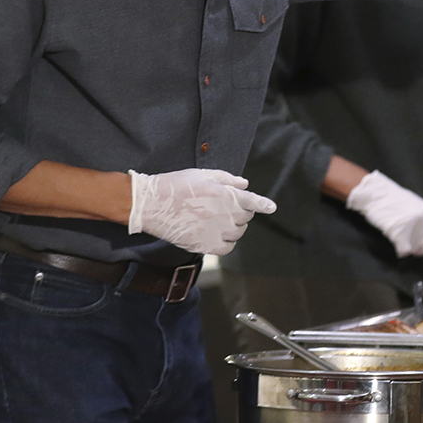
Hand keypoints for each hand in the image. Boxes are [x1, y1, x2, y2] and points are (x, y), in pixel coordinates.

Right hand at [127, 168, 276, 255]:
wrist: (150, 204)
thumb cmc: (175, 186)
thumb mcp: (203, 175)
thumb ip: (227, 179)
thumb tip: (245, 184)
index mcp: (225, 194)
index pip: (252, 201)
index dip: (263, 204)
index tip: (271, 207)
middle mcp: (224, 214)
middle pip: (245, 217)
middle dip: (239, 212)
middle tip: (222, 207)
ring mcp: (216, 231)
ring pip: (238, 232)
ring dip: (233, 227)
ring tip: (215, 220)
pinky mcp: (206, 246)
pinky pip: (227, 248)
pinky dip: (226, 242)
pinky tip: (215, 235)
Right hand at [346, 171, 422, 268]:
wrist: (376, 193)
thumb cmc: (395, 202)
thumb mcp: (417, 210)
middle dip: (420, 249)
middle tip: (410, 240)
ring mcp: (412, 226)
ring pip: (416, 251)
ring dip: (409, 249)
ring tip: (401, 234)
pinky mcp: (399, 232)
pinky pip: (403, 251)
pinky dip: (399, 250)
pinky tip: (395, 239)